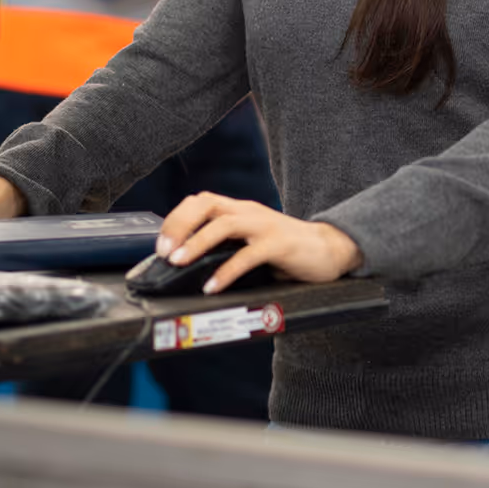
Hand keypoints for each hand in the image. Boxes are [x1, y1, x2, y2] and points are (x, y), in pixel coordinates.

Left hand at [157, 192, 363, 295]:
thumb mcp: (251, 241)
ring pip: (225, 224)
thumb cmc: (286, 248)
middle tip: (163, 251)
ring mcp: (264, 226)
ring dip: (197, 242)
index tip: (159, 245)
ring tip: (178, 262)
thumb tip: (188, 265)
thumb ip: (226, 246)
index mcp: (240, 210)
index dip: (176, 219)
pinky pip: (249, 255)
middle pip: (207, 204)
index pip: (200, 201)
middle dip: (180, 224)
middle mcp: (249, 212)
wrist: (329, 248)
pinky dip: (227, 271)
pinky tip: (213, 286)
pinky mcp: (279, 244)